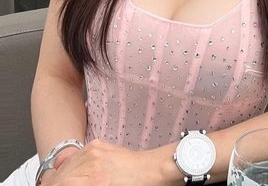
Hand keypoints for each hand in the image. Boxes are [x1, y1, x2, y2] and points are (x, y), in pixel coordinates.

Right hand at [46, 139, 167, 185]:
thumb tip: (67, 183)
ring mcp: (94, 151)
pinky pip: (75, 156)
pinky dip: (71, 166)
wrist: (152, 171)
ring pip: (65, 166)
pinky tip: (74, 174)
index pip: (61, 184)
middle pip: (60, 178)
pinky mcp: (97, 145)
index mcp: (94, 182)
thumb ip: (82, 185)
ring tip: (63, 182)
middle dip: (56, 184)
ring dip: (62, 177)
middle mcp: (91, 164)